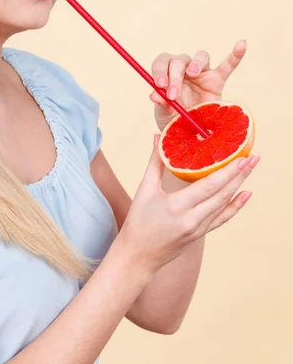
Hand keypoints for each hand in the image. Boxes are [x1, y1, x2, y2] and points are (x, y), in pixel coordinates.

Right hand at [120, 135, 258, 274]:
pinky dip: (235, 206)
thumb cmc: (138, 221)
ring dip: (239, 186)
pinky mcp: (200, 234)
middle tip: (254, 158)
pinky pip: (222, 218)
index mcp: (176, 206)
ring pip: (224, 205)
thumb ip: (154, 163)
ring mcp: (198, 229)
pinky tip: (246, 194)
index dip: (227, 171)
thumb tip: (157, 137)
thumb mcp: (145, 190)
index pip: (208, 186)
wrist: (138, 255)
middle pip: (222, 194)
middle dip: (240, 175)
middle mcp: (191, 219)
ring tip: (250, 169)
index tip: (241, 157)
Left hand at [150, 40, 246, 131]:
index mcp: (167, 73)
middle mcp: (184, 69)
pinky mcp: (217, 80)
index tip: (159, 85)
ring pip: (201, 57)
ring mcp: (202, 73)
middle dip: (174, 76)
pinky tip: (242, 44)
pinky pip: (228, 65)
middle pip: (179, 61)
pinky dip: (235, 55)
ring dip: (195, 63)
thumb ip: (161, 104)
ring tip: (192, 74)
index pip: (162, 62)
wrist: (190, 133)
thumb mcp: (164, 114)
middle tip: (173, 95)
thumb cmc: (174, 120)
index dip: (159, 70)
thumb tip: (154, 96)